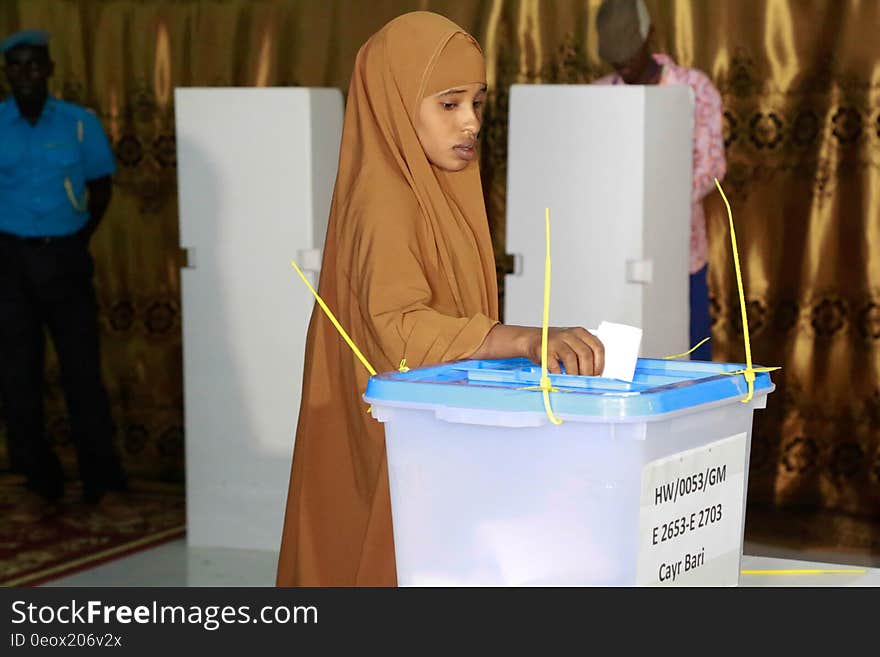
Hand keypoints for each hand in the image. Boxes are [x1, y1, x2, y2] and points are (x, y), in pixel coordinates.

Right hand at [471, 324, 604, 375]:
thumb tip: (595, 374)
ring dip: (575, 374)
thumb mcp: (572, 342)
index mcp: (580, 332)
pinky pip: (555, 366)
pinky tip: (561, 378)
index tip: (598, 374)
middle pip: (585, 354)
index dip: (600, 363)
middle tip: (586, 381)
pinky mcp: (545, 350)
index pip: (597, 347)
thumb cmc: (555, 345)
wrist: (531, 339)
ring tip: (574, 381)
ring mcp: (556, 342)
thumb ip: (584, 352)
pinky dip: (560, 375)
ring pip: (572, 359)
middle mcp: (569, 335)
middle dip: (588, 372)